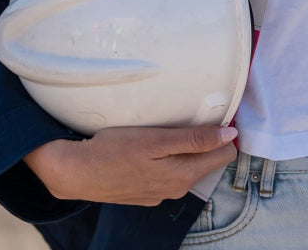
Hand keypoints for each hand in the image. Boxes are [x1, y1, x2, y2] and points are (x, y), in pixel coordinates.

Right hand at [24, 125, 237, 205]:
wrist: (77, 172)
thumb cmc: (115, 150)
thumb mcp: (157, 139)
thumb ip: (195, 140)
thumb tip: (230, 136)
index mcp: (183, 175)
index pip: (224, 155)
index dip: (224, 133)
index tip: (218, 114)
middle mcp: (176, 189)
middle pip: (207, 161)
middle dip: (207, 140)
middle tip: (193, 115)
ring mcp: (160, 194)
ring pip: (188, 167)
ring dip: (187, 149)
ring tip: (173, 127)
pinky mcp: (146, 193)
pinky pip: (169, 174)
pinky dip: (169, 159)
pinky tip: (154, 147)